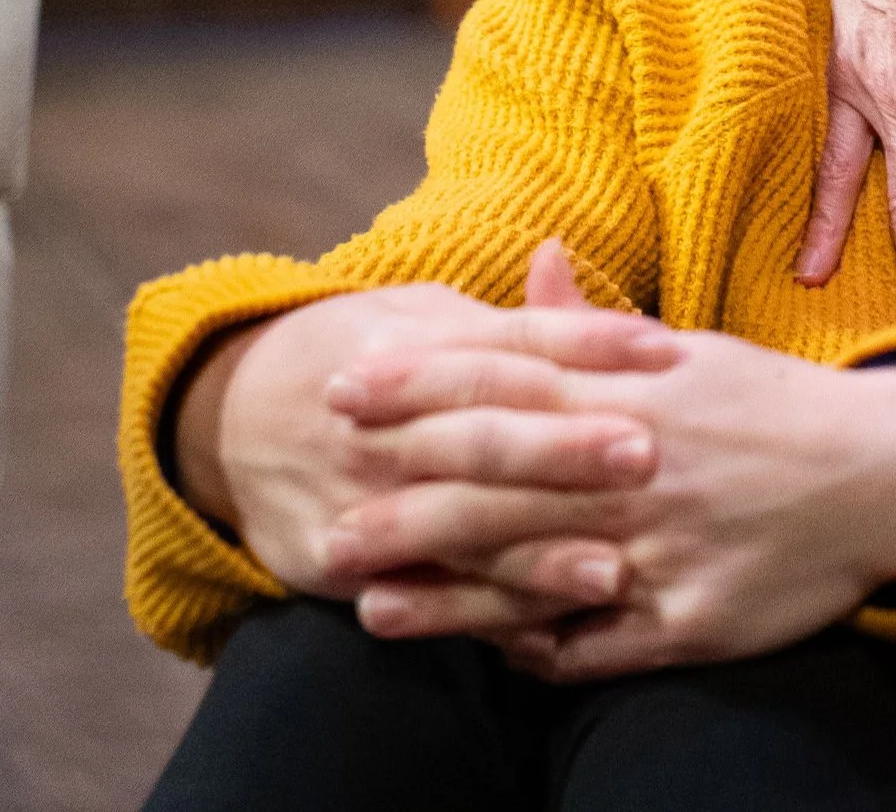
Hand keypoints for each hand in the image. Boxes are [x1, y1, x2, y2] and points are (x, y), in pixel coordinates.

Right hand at [178, 267, 664, 613]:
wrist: (228, 417)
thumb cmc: (356, 352)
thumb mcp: (419, 315)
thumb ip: (505, 319)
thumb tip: (573, 267)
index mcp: (415, 345)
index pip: (513, 344)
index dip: (589, 344)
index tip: (667, 350)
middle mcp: (386, 423)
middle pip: (486, 436)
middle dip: (566, 449)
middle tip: (649, 454)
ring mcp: (361, 497)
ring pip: (457, 529)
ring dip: (535, 554)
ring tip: (613, 568)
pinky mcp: (339, 563)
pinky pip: (421, 593)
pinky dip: (482, 614)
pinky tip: (542, 628)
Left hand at [330, 244, 895, 676]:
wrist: (884, 474)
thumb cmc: (771, 406)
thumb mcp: (689, 349)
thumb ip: (597, 322)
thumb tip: (534, 257)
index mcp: (637, 386)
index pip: (508, 375)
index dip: (421, 382)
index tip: (346, 387)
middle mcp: (641, 463)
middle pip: (506, 477)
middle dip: (407, 495)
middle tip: (324, 516)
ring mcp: (663, 548)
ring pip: (536, 569)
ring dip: (447, 589)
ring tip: (367, 602)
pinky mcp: (691, 622)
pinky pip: (600, 642)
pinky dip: (537, 647)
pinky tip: (480, 653)